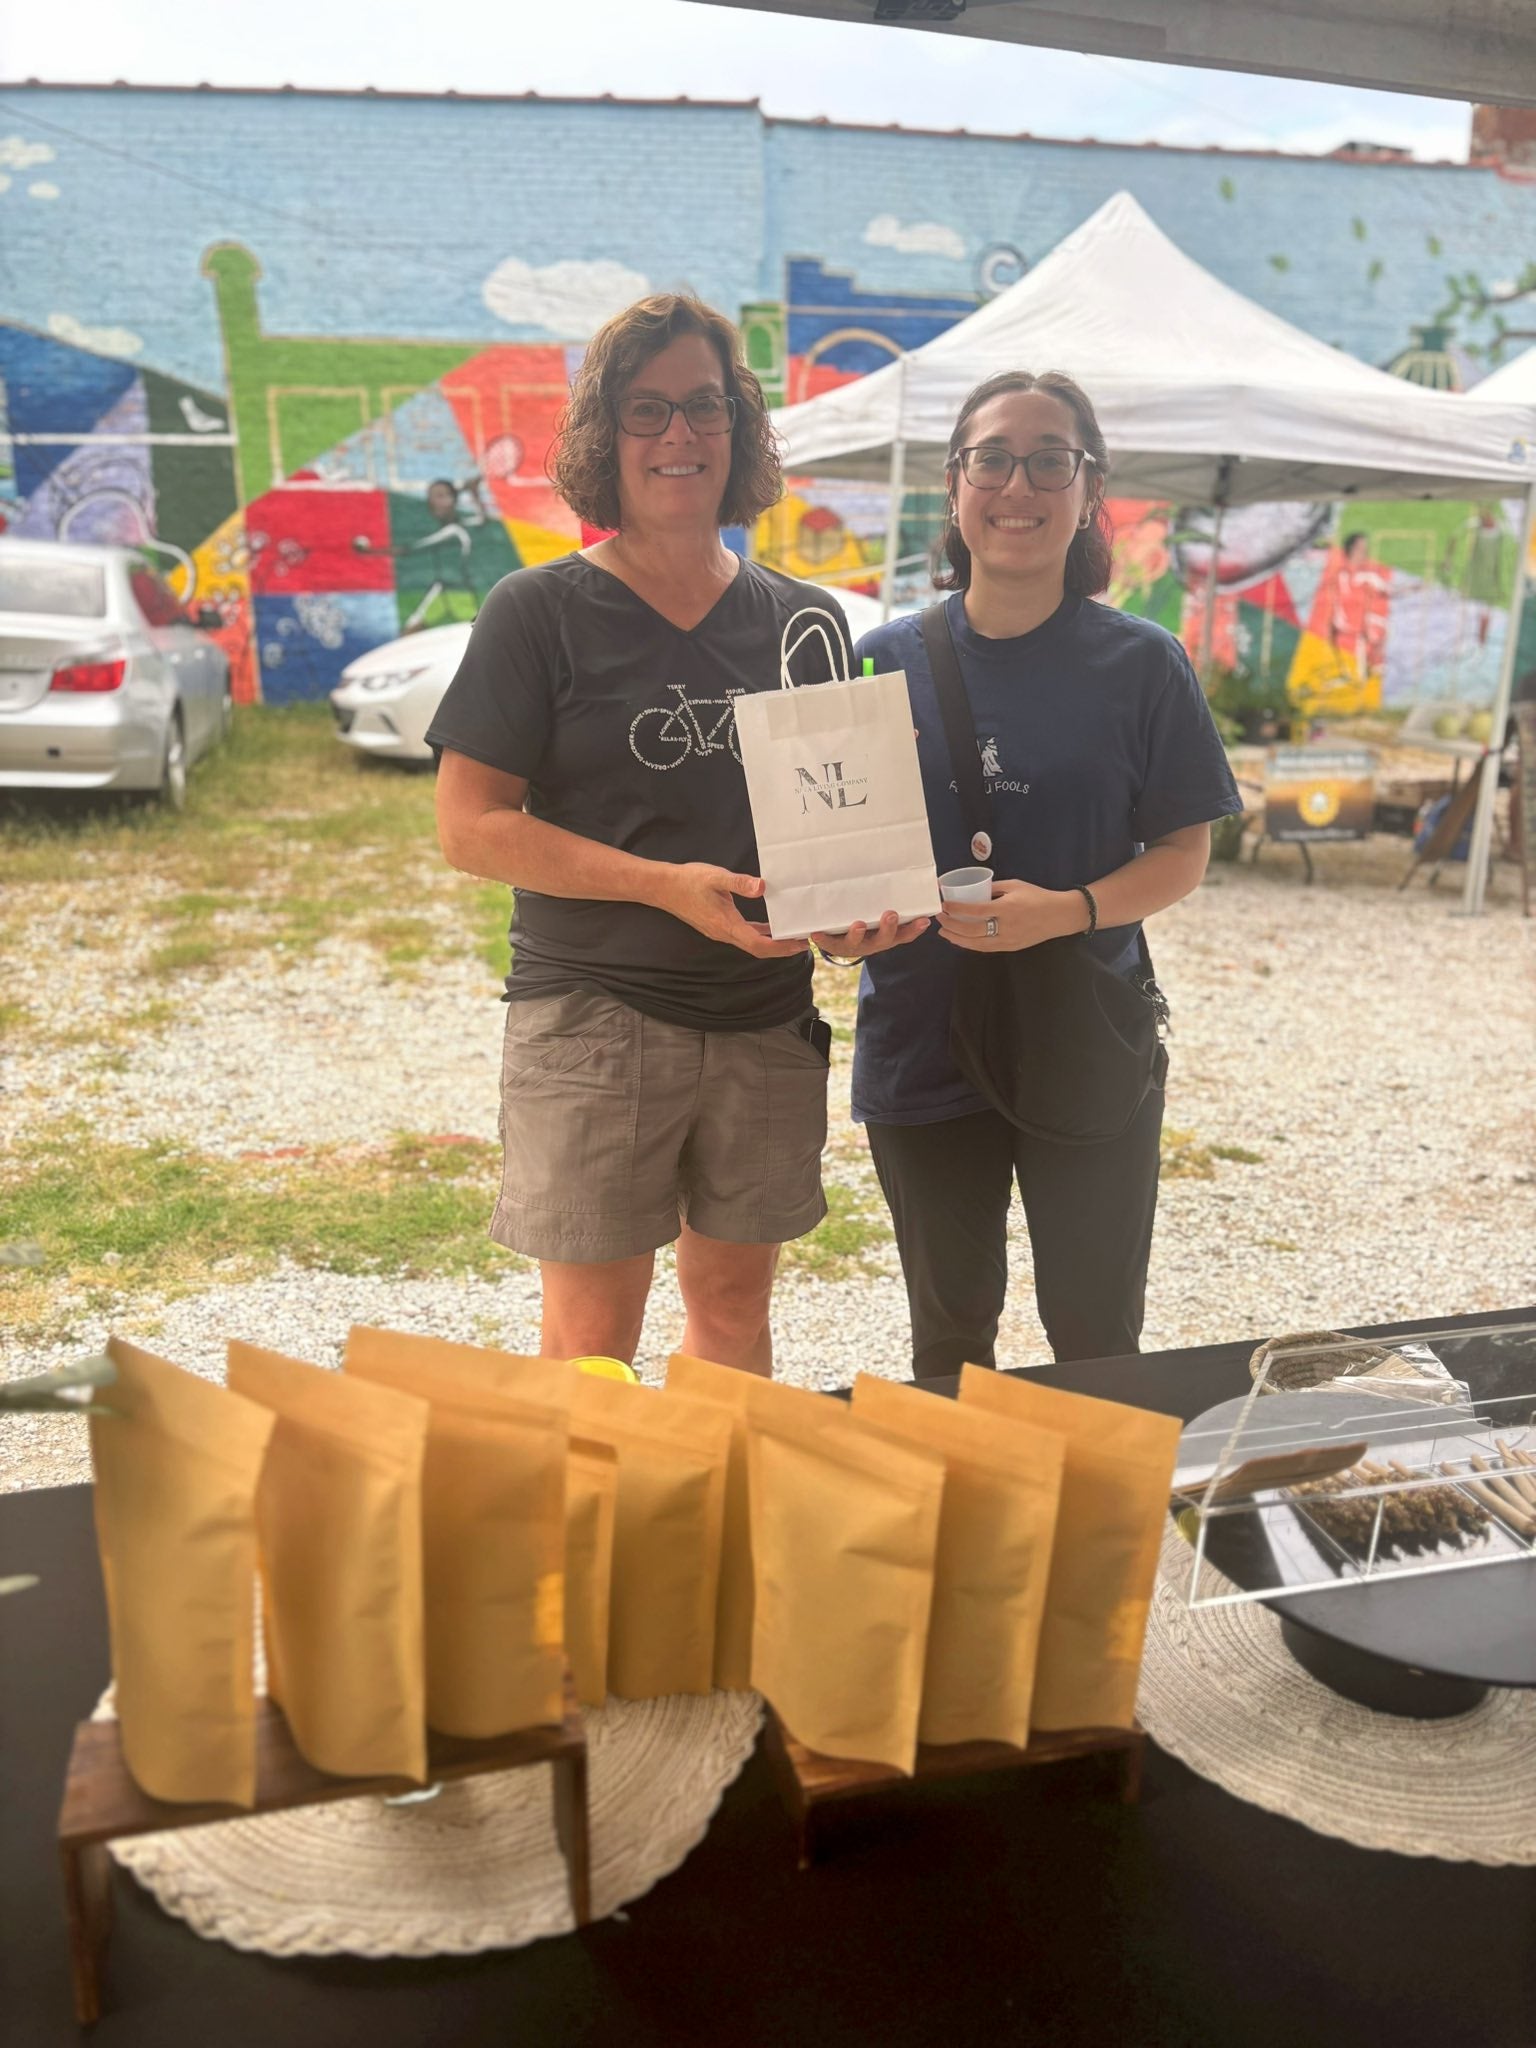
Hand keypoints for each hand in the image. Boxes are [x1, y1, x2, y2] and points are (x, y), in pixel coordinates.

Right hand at [659, 864, 808, 958]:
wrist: (663, 888)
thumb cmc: (688, 881)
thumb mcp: (715, 877)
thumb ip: (739, 882)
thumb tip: (762, 887)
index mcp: (726, 925)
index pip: (758, 944)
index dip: (780, 947)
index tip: (799, 944)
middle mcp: (724, 933)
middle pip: (758, 949)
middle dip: (782, 948)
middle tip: (803, 943)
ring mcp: (720, 932)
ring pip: (751, 944)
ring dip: (772, 943)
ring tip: (792, 937)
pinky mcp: (718, 926)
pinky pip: (743, 935)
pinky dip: (759, 934)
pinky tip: (769, 927)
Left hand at [810, 910, 930, 958]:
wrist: (838, 939)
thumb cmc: (866, 921)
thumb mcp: (879, 912)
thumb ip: (892, 899)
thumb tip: (918, 879)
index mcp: (886, 936)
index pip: (905, 934)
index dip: (914, 929)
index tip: (924, 919)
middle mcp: (871, 943)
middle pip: (883, 940)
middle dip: (888, 928)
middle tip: (891, 914)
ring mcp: (853, 946)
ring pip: (856, 944)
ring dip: (858, 935)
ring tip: (859, 925)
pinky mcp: (834, 945)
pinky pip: (828, 944)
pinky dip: (823, 939)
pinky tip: (816, 933)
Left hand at [938, 878, 1083, 952]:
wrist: (1059, 916)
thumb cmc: (1037, 897)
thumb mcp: (1015, 885)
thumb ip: (994, 888)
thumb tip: (974, 889)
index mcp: (1006, 908)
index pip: (975, 911)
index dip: (956, 909)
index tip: (943, 905)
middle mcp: (1005, 927)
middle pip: (971, 930)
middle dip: (951, 925)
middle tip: (940, 918)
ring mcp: (1007, 940)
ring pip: (976, 944)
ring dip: (956, 939)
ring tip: (944, 932)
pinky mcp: (1010, 947)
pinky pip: (985, 948)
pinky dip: (970, 945)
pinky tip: (960, 940)